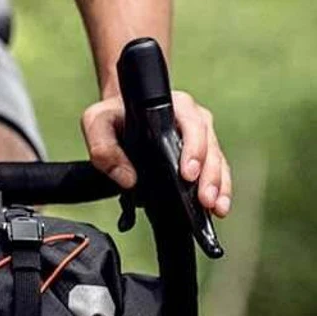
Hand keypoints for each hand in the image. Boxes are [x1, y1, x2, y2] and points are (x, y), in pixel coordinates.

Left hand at [80, 90, 231, 216]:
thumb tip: (127, 179)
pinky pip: (216, 172)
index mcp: (174, 107)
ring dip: (219, 187)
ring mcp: (200, 138)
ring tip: (216, 209)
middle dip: (210, 176)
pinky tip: (217, 208)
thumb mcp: (97, 123)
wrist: (119, 116)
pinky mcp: (201, 156)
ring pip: (217, 162)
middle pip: (210, 147)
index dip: (194, 150)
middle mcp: (193, 120)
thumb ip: (104, 148)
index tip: (188, 175)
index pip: (192, 125)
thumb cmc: (111, 116)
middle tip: (204, 200)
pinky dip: (219, 191)